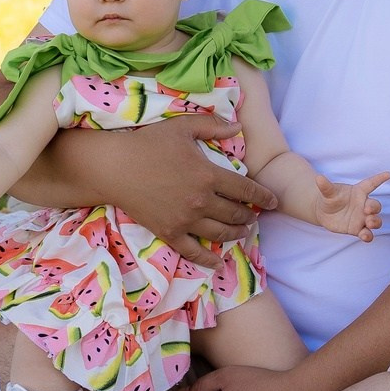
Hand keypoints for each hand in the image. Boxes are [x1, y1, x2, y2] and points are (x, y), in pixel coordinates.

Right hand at [41, 113, 277, 269]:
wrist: (115, 167)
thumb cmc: (149, 143)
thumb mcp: (182, 127)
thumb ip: (212, 126)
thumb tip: (238, 127)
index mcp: (208, 175)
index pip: (245, 189)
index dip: (263, 196)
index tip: (274, 201)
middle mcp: (201, 201)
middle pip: (235, 214)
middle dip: (250, 216)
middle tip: (255, 216)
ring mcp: (185, 220)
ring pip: (219, 233)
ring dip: (235, 234)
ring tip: (242, 232)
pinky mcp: (168, 232)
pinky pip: (192, 251)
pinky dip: (207, 260)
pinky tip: (218, 264)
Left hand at [312, 171, 389, 240]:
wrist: (324, 212)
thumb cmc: (329, 198)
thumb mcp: (327, 192)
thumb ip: (325, 186)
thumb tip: (318, 178)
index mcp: (358, 192)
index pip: (371, 184)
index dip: (379, 178)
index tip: (388, 174)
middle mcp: (363, 205)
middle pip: (375, 205)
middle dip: (374, 208)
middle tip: (367, 209)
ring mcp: (362, 218)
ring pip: (375, 221)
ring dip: (375, 222)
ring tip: (369, 222)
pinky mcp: (358, 230)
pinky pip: (367, 234)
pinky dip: (368, 236)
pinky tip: (364, 236)